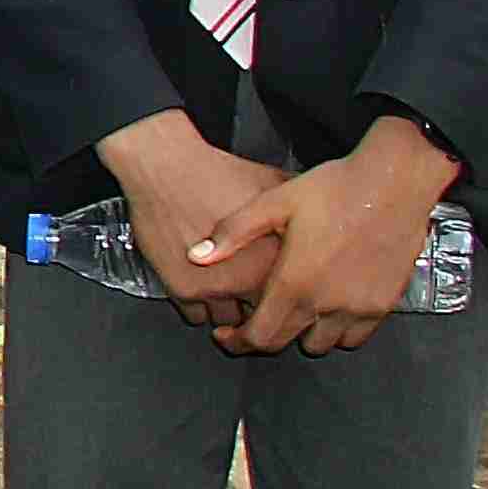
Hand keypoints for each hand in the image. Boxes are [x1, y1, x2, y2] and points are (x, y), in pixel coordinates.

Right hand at [96, 112, 285, 332]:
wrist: (166, 168)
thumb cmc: (217, 173)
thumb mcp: (273, 183)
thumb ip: (298, 210)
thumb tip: (321, 215)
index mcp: (277, 259)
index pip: (293, 297)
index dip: (288, 292)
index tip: (283, 287)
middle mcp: (248, 280)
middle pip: (262, 315)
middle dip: (259, 306)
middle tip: (253, 290)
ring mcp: (214, 288)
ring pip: (228, 320)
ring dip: (228, 309)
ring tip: (227, 292)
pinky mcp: (183, 289)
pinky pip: (195, 316)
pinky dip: (199, 306)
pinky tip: (202, 287)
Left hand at [209, 117, 461, 356]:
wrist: (395, 181)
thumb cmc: (335, 188)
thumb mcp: (274, 202)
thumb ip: (233, 232)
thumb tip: (196, 255)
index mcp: (294, 283)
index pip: (258, 336)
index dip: (237, 341)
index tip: (227, 335)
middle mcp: (326, 303)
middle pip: (287, 343)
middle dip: (264, 338)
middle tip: (254, 324)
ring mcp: (358, 307)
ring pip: (324, 344)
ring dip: (304, 334)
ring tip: (294, 312)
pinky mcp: (384, 304)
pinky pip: (357, 336)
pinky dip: (339, 330)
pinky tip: (329, 309)